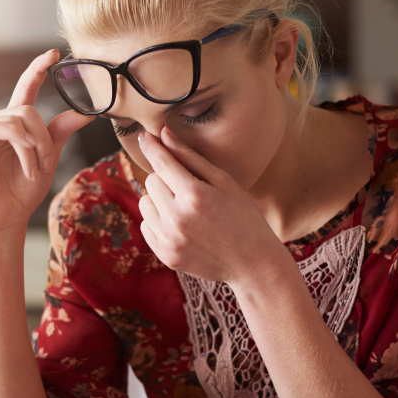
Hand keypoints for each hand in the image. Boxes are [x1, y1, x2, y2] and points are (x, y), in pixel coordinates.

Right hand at [0, 49, 93, 235]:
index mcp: (16, 125)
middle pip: (27, 110)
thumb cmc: (22, 192)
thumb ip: (60, 134)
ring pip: (15, 119)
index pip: (26, 89)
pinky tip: (25, 165)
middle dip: (44, 137)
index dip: (37, 69)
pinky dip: (18, 146)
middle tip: (47, 163)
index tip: (52, 54)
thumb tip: (84, 113)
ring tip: (36, 169)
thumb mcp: (48, 159)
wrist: (5, 219)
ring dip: (33, 145)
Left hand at [137, 127, 287, 284]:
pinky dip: (158, 221)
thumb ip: (190, 157)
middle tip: (188, 188)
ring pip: (145, 203)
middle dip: (165, 179)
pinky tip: (181, 226)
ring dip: (159, 200)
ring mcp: (169, 239)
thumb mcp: (223, 181)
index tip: (145, 136)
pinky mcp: (165, 255)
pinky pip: (146, 226)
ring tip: (184, 208)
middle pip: (151, 181)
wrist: (252, 263)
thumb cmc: (243, 216)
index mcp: (194, 195)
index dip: (152, 147)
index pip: (162, 163)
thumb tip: (164, 134)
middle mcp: (177, 218)